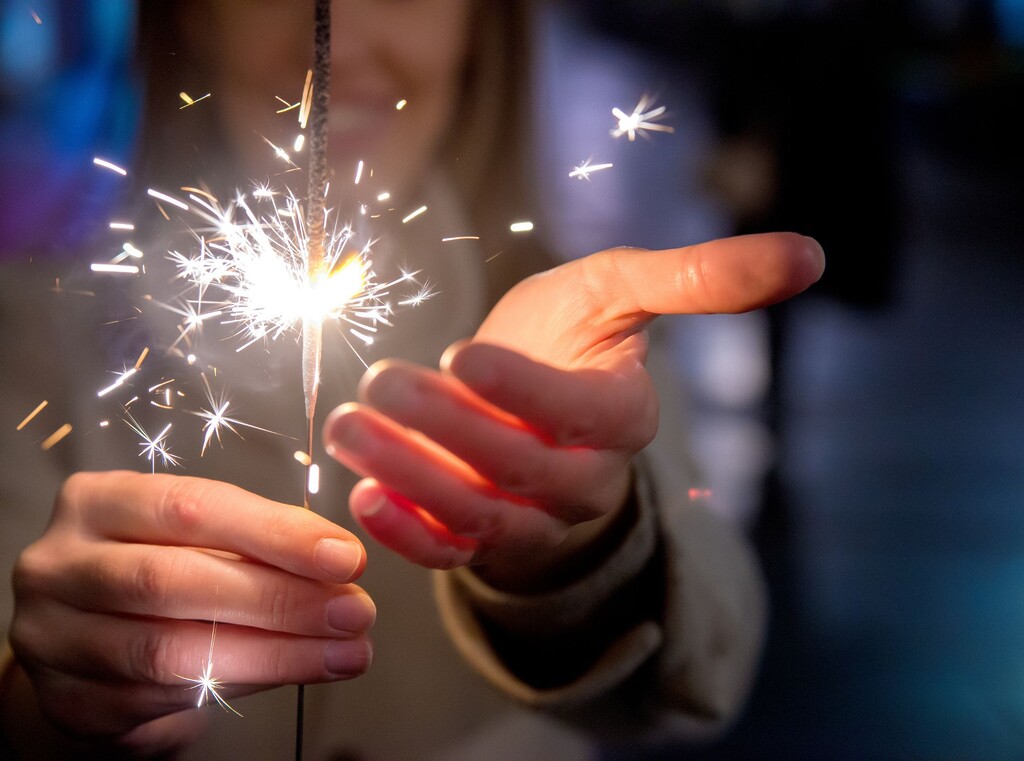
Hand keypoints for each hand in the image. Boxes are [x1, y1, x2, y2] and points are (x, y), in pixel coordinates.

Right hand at [7, 471, 374, 753]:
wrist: (85, 644)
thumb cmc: (157, 571)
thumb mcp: (196, 536)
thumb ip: (256, 542)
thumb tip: (339, 561)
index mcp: (98, 502)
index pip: (192, 507)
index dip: (276, 533)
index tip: (344, 556)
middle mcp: (61, 564)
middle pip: (175, 580)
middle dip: (280, 598)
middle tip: (353, 611)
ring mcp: (53, 638)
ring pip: (171, 650)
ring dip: (274, 653)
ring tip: (341, 652)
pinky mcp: (70, 702)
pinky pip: (164, 699)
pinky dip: (241, 686)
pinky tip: (292, 672)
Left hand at [323, 233, 823, 586]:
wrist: (522, 387)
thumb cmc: (571, 331)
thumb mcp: (623, 289)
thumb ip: (700, 276)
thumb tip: (813, 254)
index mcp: (623, 421)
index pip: (585, 418)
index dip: (530, 392)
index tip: (465, 351)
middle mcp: (584, 481)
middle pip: (525, 475)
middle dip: (449, 432)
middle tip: (381, 384)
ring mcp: (531, 519)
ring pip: (480, 520)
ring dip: (411, 479)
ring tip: (348, 428)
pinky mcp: (483, 541)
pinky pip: (449, 553)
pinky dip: (406, 536)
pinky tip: (359, 497)